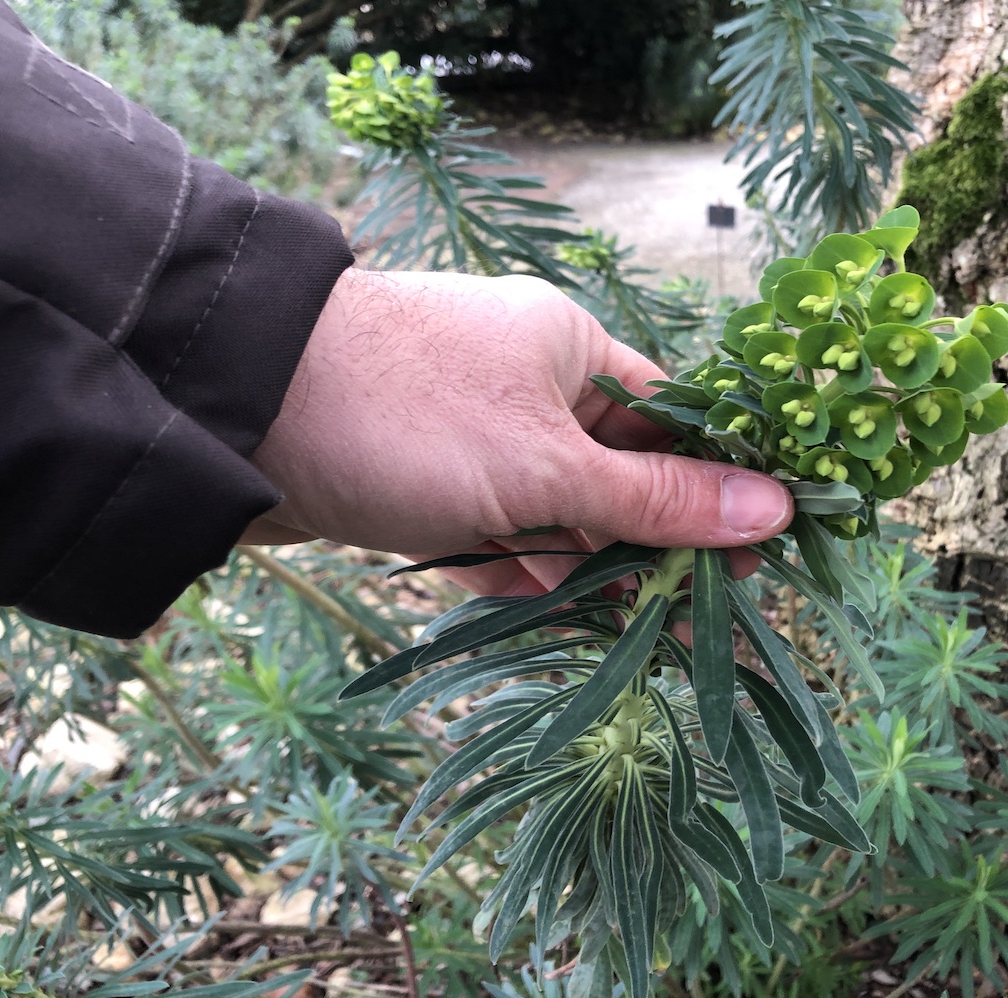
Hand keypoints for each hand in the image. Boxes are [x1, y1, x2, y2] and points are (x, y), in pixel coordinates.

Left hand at [242, 269, 793, 593]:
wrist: (234, 416)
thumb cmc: (409, 415)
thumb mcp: (547, 464)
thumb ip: (655, 498)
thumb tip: (773, 508)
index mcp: (571, 348)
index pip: (674, 416)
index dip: (721, 483)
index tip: (763, 551)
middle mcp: (527, 384)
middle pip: (620, 469)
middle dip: (661, 541)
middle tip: (708, 615)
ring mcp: (473, 437)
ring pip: (559, 509)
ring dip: (598, 569)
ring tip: (651, 639)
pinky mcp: (424, 484)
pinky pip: (499, 532)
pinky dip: (530, 573)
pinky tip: (568, 621)